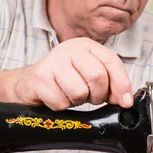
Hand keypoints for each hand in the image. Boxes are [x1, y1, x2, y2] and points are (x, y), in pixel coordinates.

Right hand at [12, 37, 132, 109]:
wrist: (27, 84)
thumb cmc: (62, 81)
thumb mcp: (87, 76)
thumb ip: (109, 84)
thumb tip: (125, 100)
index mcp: (85, 45)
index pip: (112, 61)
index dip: (121, 84)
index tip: (125, 102)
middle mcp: (69, 49)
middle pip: (98, 76)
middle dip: (96, 95)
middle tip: (88, 97)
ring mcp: (53, 62)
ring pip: (80, 92)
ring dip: (76, 101)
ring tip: (68, 94)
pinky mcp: (40, 78)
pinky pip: (61, 102)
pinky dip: (60, 106)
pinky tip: (54, 97)